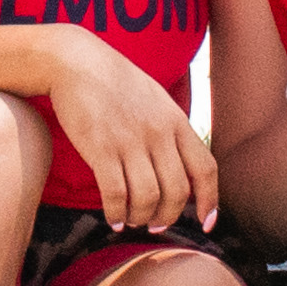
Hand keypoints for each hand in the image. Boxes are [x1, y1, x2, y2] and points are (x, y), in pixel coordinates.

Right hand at [42, 37, 219, 237]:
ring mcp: (130, 141)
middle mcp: (158, 133)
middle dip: (168, 216)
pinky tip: (113, 219)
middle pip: (177, 191)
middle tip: (155, 224)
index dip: (209, 201)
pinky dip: (117, 214)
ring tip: (132, 220)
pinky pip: (116, 195)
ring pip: (148, 198)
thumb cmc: (115, 83)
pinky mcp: (101, 148)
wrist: (76, 61)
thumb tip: (183, 168)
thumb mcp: (156, 100)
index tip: (206, 223)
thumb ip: (172, 130)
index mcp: (176, 121)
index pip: (205, 169)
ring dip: (141, 218)